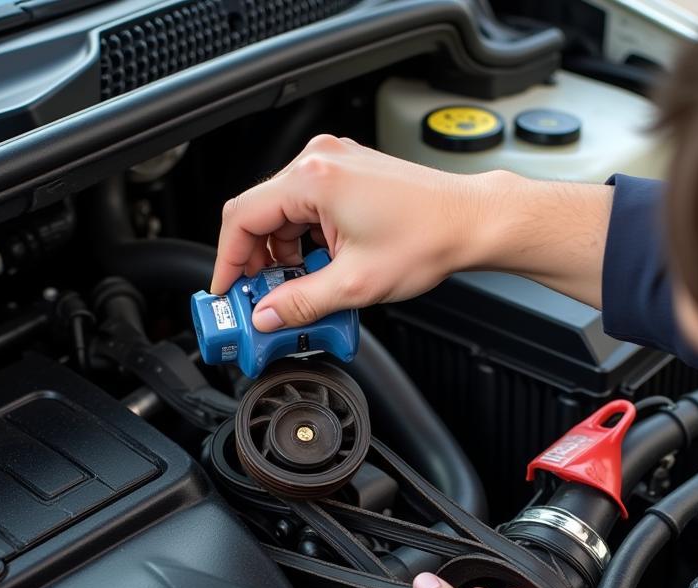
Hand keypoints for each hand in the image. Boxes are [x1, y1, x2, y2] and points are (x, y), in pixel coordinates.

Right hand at [210, 135, 612, 328]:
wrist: (471, 222)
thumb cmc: (428, 238)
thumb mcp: (355, 284)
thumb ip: (301, 303)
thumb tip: (266, 316)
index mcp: (312, 179)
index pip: (241, 217)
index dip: (227, 260)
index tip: (226, 290)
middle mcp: (319, 161)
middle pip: (260, 214)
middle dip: (257, 262)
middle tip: (259, 300)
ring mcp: (335, 163)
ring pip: (284, 213)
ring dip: (283, 254)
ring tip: (297, 291)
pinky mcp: (349, 173)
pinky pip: (308, 208)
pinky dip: (305, 240)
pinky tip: (318, 269)